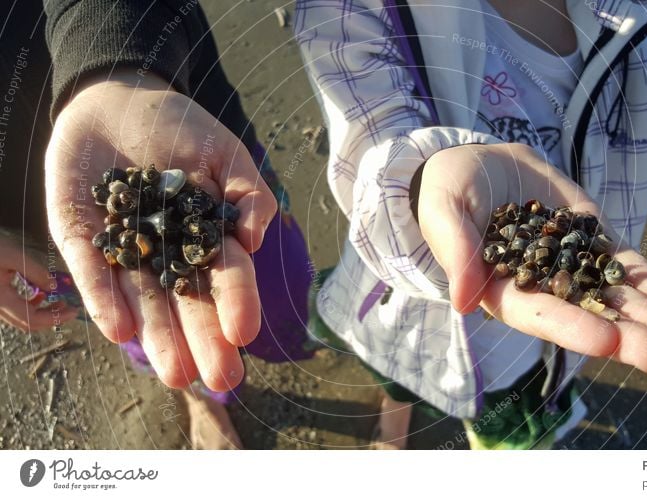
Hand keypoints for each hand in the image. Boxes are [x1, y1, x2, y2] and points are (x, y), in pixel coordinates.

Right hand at [0, 234, 77, 329]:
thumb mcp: (13, 255)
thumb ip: (34, 271)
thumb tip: (54, 287)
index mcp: (0, 299)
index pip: (31, 319)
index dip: (55, 318)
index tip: (74, 311)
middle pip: (27, 324)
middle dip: (52, 319)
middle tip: (71, 309)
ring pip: (21, 319)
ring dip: (43, 313)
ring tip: (61, 301)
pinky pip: (15, 310)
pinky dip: (31, 306)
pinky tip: (42, 295)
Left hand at [45, 71, 276, 389]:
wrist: (117, 98)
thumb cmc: (181, 127)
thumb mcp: (225, 153)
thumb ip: (247, 192)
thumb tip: (253, 240)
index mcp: (205, 238)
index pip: (224, 276)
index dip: (235, 302)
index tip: (243, 332)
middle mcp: (166, 253)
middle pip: (185, 301)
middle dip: (202, 340)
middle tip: (219, 379)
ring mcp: (124, 247)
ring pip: (141, 298)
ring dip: (157, 336)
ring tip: (175, 373)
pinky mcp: (81, 236)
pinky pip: (92, 269)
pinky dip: (104, 297)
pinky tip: (119, 329)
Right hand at [417, 142, 646, 372]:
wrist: (474, 163)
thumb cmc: (448, 190)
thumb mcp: (444, 210)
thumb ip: (455, 249)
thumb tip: (463, 302)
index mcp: (501, 288)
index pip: (538, 313)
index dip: (571, 327)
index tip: (606, 341)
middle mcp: (539, 283)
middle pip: (584, 313)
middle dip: (623, 335)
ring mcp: (567, 261)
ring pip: (607, 293)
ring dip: (642, 316)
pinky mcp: (586, 236)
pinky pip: (615, 261)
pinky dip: (639, 278)